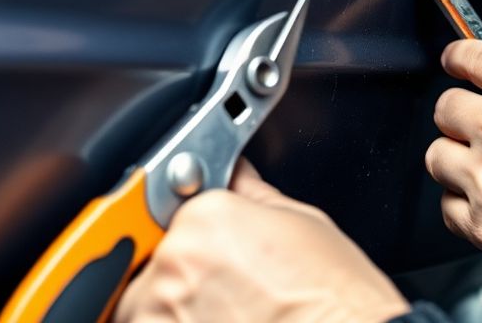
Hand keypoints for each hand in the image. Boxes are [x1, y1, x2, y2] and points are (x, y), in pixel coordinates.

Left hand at [116, 160, 408, 322]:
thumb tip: (236, 173)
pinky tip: (221, 322)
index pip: (174, 209)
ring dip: (175, 307)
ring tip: (228, 313)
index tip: (207, 247)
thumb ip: (253, 195)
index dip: (194, 231)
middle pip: (156, 259)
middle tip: (229, 287)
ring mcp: (164, 311)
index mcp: (207, 218)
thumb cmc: (337, 300)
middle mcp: (177, 263)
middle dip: (182, 271)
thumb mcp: (306, 225)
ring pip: (144, 304)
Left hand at [425, 38, 481, 314]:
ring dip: (455, 155)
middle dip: (459, 109)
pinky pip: (447, 208)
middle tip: (477, 120)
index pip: (472, 58)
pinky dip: (461, 203)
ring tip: (479, 163)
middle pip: (445, 107)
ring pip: (437, 156)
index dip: (459, 57)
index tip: (456, 61)